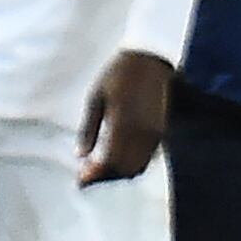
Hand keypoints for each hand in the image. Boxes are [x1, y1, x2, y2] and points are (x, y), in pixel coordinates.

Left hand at [79, 50, 172, 185]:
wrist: (149, 59)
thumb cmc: (118, 75)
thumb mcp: (95, 98)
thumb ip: (89, 129)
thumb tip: (81, 156)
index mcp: (122, 124)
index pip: (109, 162)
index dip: (95, 176)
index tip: (80, 180)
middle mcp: (141, 133)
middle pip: (125, 169)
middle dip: (106, 178)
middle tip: (87, 177)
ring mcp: (154, 133)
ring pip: (138, 167)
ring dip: (119, 173)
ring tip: (101, 170)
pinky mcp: (160, 131)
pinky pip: (147, 158)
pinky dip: (132, 165)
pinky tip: (118, 160)